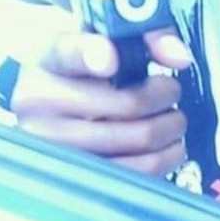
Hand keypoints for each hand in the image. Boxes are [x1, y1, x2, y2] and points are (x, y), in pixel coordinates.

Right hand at [11, 28, 191, 176]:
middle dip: (165, 95)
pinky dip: (165, 157)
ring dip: (169, 127)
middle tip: (171, 90)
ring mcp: (54, 150)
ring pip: (139, 139)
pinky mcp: (76, 182)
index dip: (93, 55)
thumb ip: (146, 38)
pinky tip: (164, 144)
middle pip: (128, 103)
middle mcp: (40, 106)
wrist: (64, 109)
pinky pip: (138, 172)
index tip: (111, 61)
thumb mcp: (107, 43)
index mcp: (48, 61)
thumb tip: (179, 56)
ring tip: (170, 118)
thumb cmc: (91, 73)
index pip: (70, 53)